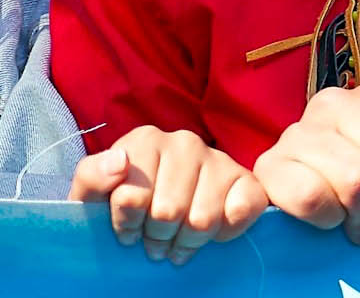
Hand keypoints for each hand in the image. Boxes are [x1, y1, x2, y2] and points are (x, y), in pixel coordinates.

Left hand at [68, 127, 267, 265]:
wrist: (159, 209)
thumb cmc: (122, 203)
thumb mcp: (91, 194)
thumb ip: (92, 176)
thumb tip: (120, 162)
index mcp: (145, 140)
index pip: (131, 198)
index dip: (127, 224)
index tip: (127, 229)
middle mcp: (185, 142)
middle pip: (168, 213)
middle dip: (157, 237)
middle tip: (154, 241)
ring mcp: (219, 158)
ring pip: (202, 220)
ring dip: (186, 242)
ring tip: (177, 241)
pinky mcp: (246, 178)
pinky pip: (240, 212)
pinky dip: (224, 232)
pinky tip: (210, 231)